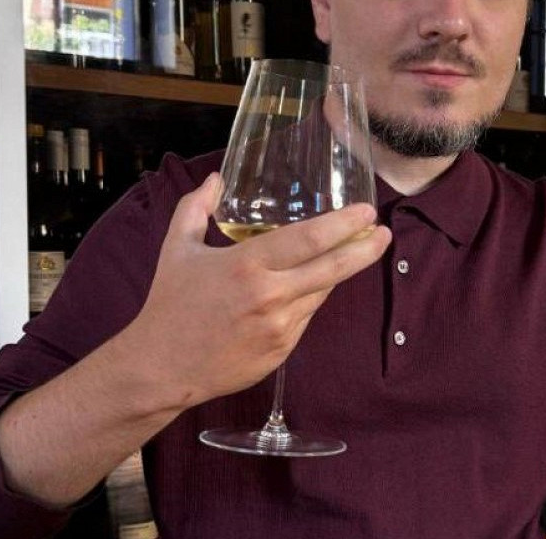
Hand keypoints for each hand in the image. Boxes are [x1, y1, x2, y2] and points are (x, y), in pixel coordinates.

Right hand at [117, 172, 391, 412]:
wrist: (162, 367)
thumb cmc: (170, 303)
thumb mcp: (177, 247)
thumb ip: (196, 207)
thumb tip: (216, 178)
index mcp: (248, 265)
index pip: (309, 240)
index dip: (343, 225)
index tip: (367, 212)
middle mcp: (271, 296)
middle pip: (332, 268)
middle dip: (365, 249)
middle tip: (383, 233)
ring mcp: (280, 327)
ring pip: (322, 292)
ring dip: (338, 272)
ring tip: (355, 251)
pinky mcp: (282, 350)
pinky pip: (306, 316)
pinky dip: (311, 298)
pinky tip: (310, 285)